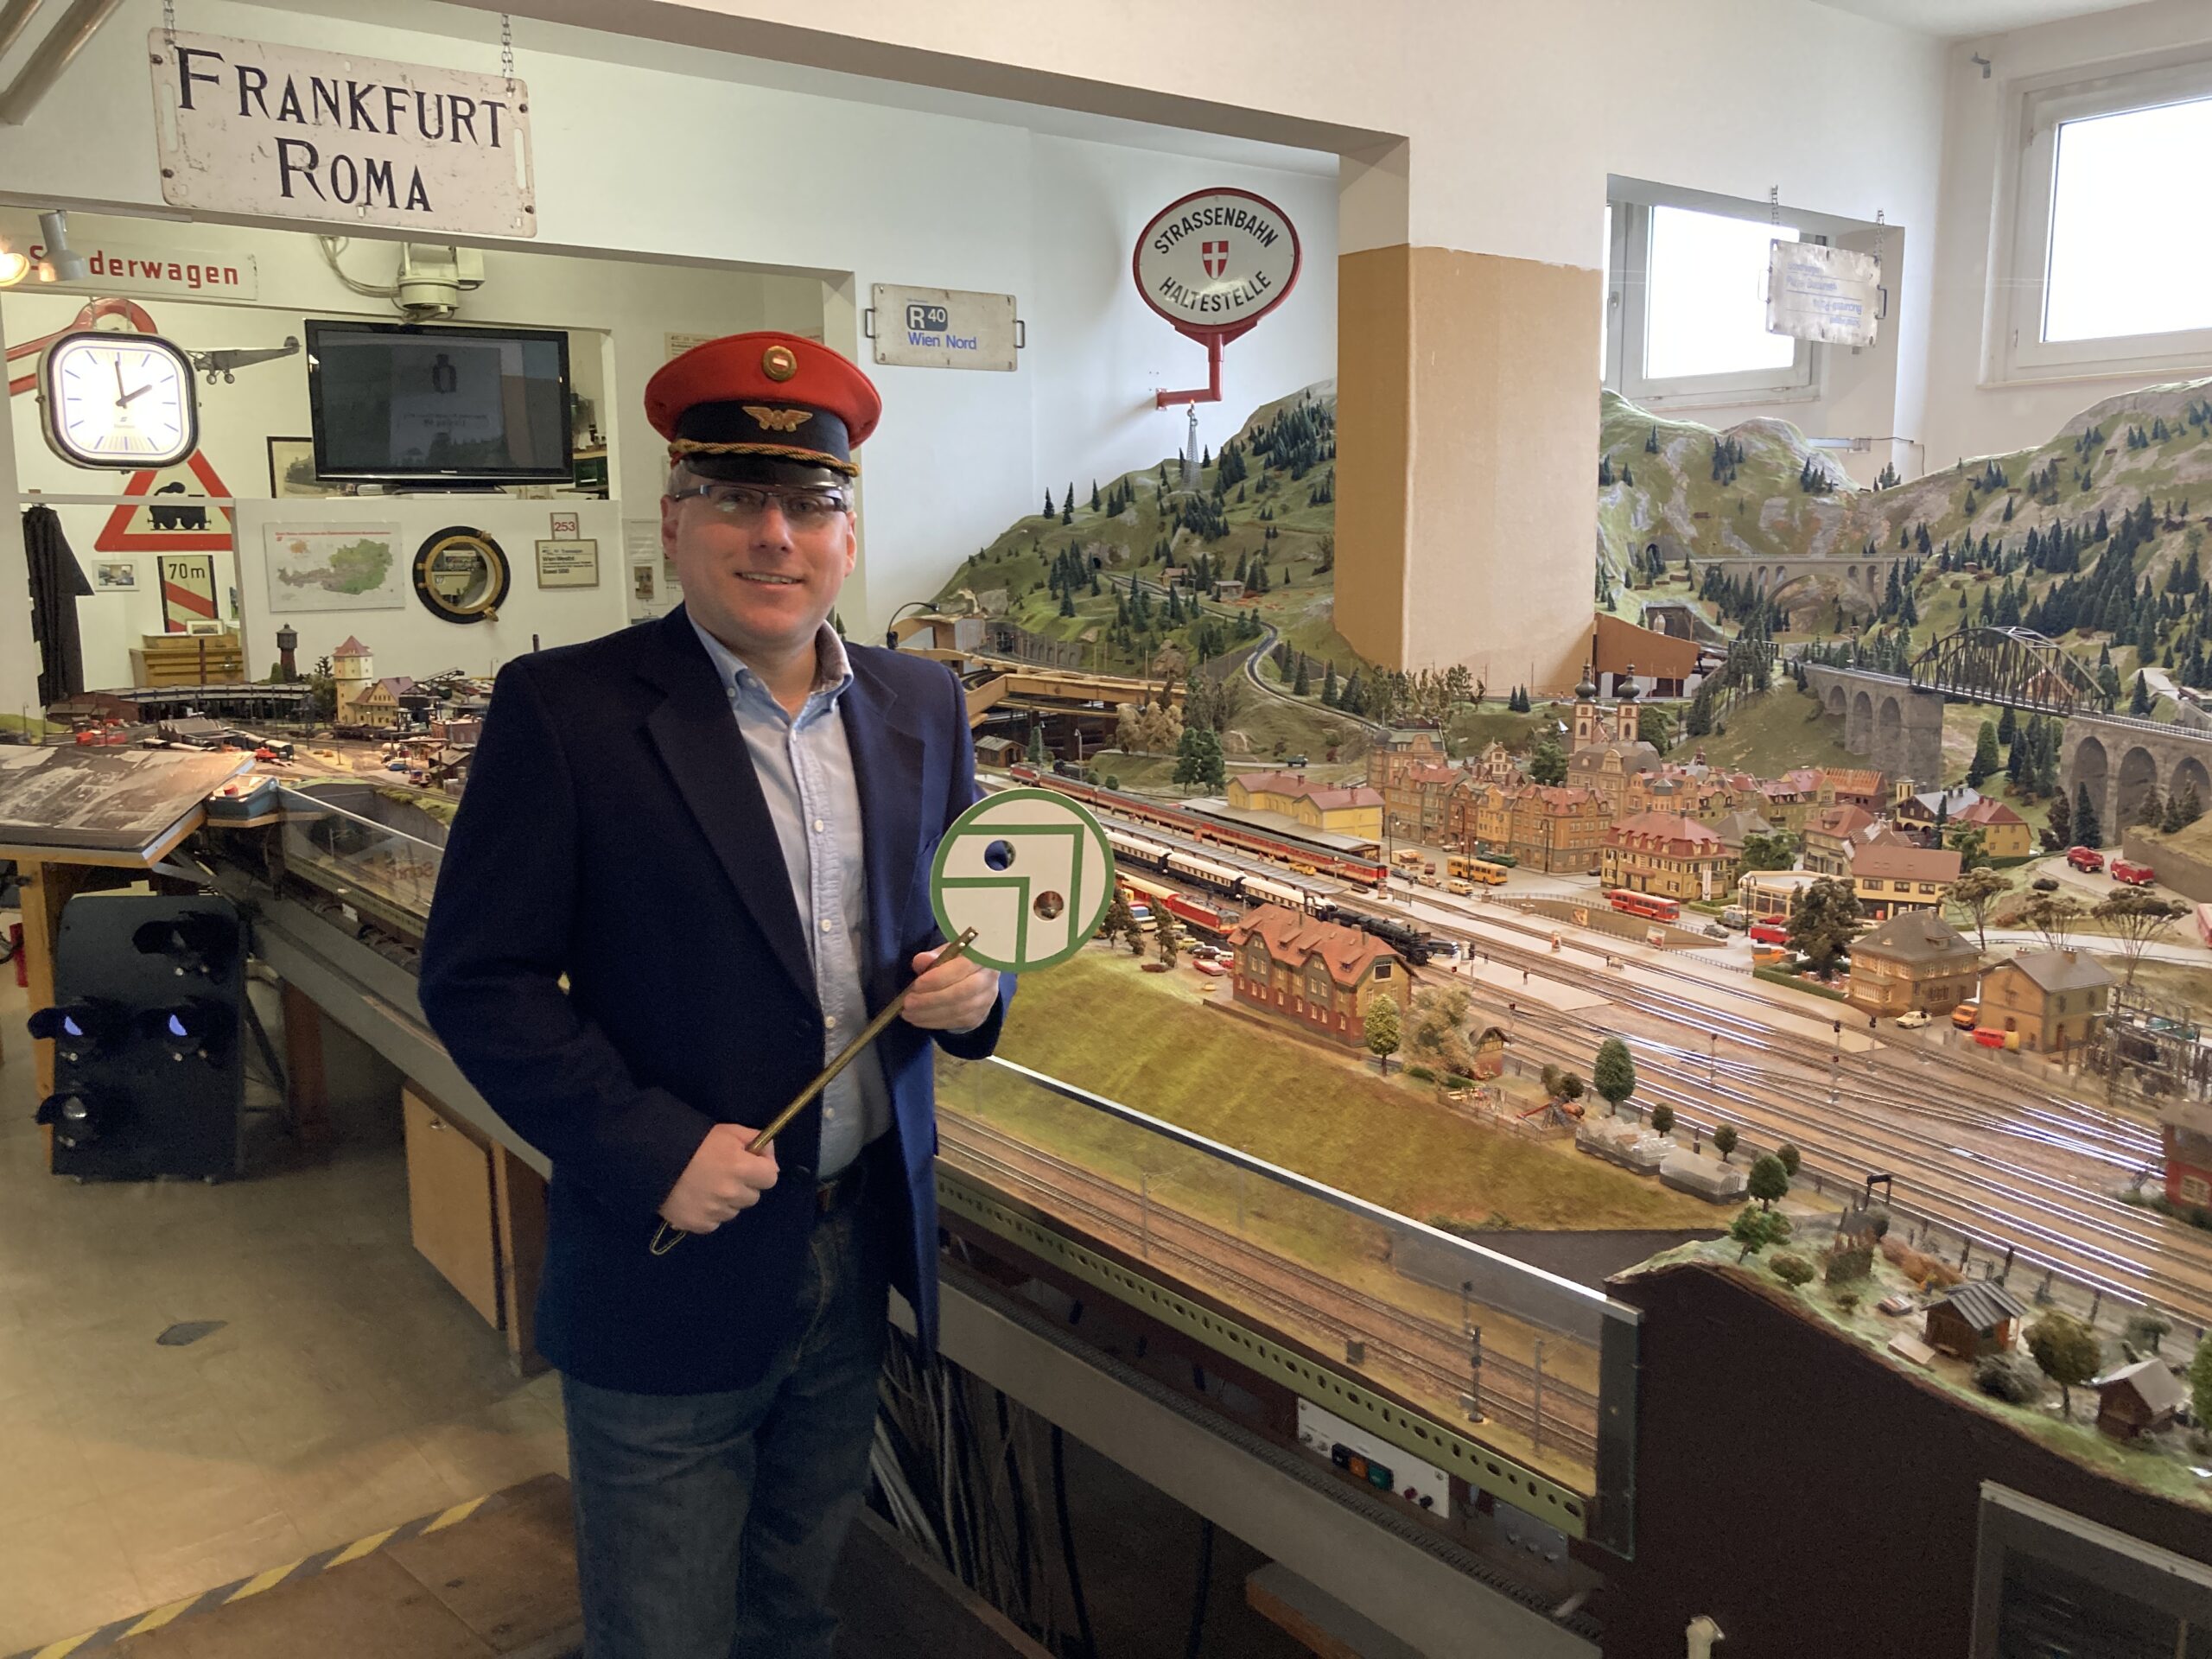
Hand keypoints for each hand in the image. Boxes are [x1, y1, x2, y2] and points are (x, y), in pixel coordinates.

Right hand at [658, 1125, 777, 1233]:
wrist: (653, 1158)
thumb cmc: (694, 1141)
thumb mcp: (728, 1130)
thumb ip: (754, 1139)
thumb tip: (768, 1155)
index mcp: (741, 1167)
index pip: (771, 1177)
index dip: (763, 1169)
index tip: (752, 1163)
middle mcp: (731, 1193)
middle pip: (753, 1196)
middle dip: (745, 1185)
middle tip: (727, 1174)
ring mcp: (714, 1211)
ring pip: (734, 1211)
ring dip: (727, 1201)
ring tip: (708, 1186)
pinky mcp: (698, 1224)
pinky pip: (715, 1222)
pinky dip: (710, 1213)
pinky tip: (698, 1199)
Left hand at [900, 940, 1001, 1032]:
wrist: (976, 978)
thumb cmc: (958, 961)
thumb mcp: (946, 953)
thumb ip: (933, 956)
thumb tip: (920, 961)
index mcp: (981, 957)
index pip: (961, 968)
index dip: (938, 978)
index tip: (917, 985)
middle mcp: (988, 979)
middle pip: (960, 993)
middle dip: (931, 1000)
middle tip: (908, 1003)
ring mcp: (986, 1000)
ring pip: (958, 1011)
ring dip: (929, 1014)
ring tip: (909, 1013)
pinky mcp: (979, 1016)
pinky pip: (956, 1022)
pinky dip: (934, 1022)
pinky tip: (919, 1019)